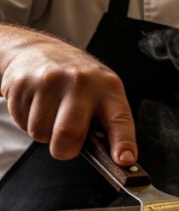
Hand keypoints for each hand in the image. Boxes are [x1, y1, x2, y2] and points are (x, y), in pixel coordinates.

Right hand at [0, 33, 135, 164]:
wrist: (37, 50)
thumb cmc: (77, 80)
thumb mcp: (102, 92)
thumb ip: (108, 123)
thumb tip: (116, 159)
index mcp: (108, 87)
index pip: (119, 119)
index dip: (123, 142)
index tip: (124, 160)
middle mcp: (80, 82)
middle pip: (69, 134)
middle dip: (65, 150)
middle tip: (67, 144)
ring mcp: (49, 81)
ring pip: (41, 133)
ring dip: (45, 134)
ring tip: (52, 115)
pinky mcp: (22, 84)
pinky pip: (22, 123)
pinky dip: (28, 122)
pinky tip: (37, 105)